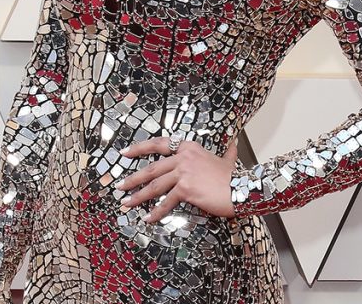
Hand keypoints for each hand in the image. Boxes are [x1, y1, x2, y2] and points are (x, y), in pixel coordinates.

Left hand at [116, 136, 238, 222]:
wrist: (242, 188)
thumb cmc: (235, 176)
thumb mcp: (228, 159)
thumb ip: (228, 151)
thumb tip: (234, 143)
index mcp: (189, 147)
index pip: (159, 144)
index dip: (139, 148)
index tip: (125, 153)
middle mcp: (184, 157)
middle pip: (152, 168)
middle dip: (133, 179)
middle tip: (119, 186)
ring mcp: (183, 172)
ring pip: (154, 185)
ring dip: (138, 196)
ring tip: (126, 203)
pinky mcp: (185, 189)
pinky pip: (167, 202)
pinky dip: (156, 212)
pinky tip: (148, 218)